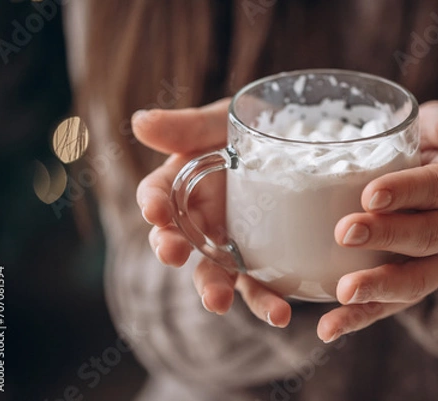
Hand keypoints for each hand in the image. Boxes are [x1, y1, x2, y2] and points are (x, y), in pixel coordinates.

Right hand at [134, 99, 292, 327]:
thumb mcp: (222, 122)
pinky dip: (267, 302)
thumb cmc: (253, 127)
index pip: (158, 194)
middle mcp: (201, 218)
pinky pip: (260, 285)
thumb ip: (187, 127)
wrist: (298, 140)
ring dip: (214, 290)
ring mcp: (230, 242)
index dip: (152, 201)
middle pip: (178, 240)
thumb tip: (139, 123)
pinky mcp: (262, 261)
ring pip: (216, 273)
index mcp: (184, 184)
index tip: (154, 209)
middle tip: (171, 254)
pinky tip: (280, 312)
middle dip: (170, 248)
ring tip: (219, 304)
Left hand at [316, 101, 437, 341]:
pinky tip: (329, 328)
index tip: (370, 195)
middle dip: (386, 236)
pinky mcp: (412, 288)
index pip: (437, 189)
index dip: (406, 193)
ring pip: (413, 282)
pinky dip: (359, 319)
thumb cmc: (421, 149)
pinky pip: (387, 308)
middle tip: (345, 232)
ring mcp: (437, 265)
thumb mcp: (435, 127)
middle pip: (426, 236)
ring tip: (343, 291)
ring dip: (378, 287)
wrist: (425, 188)